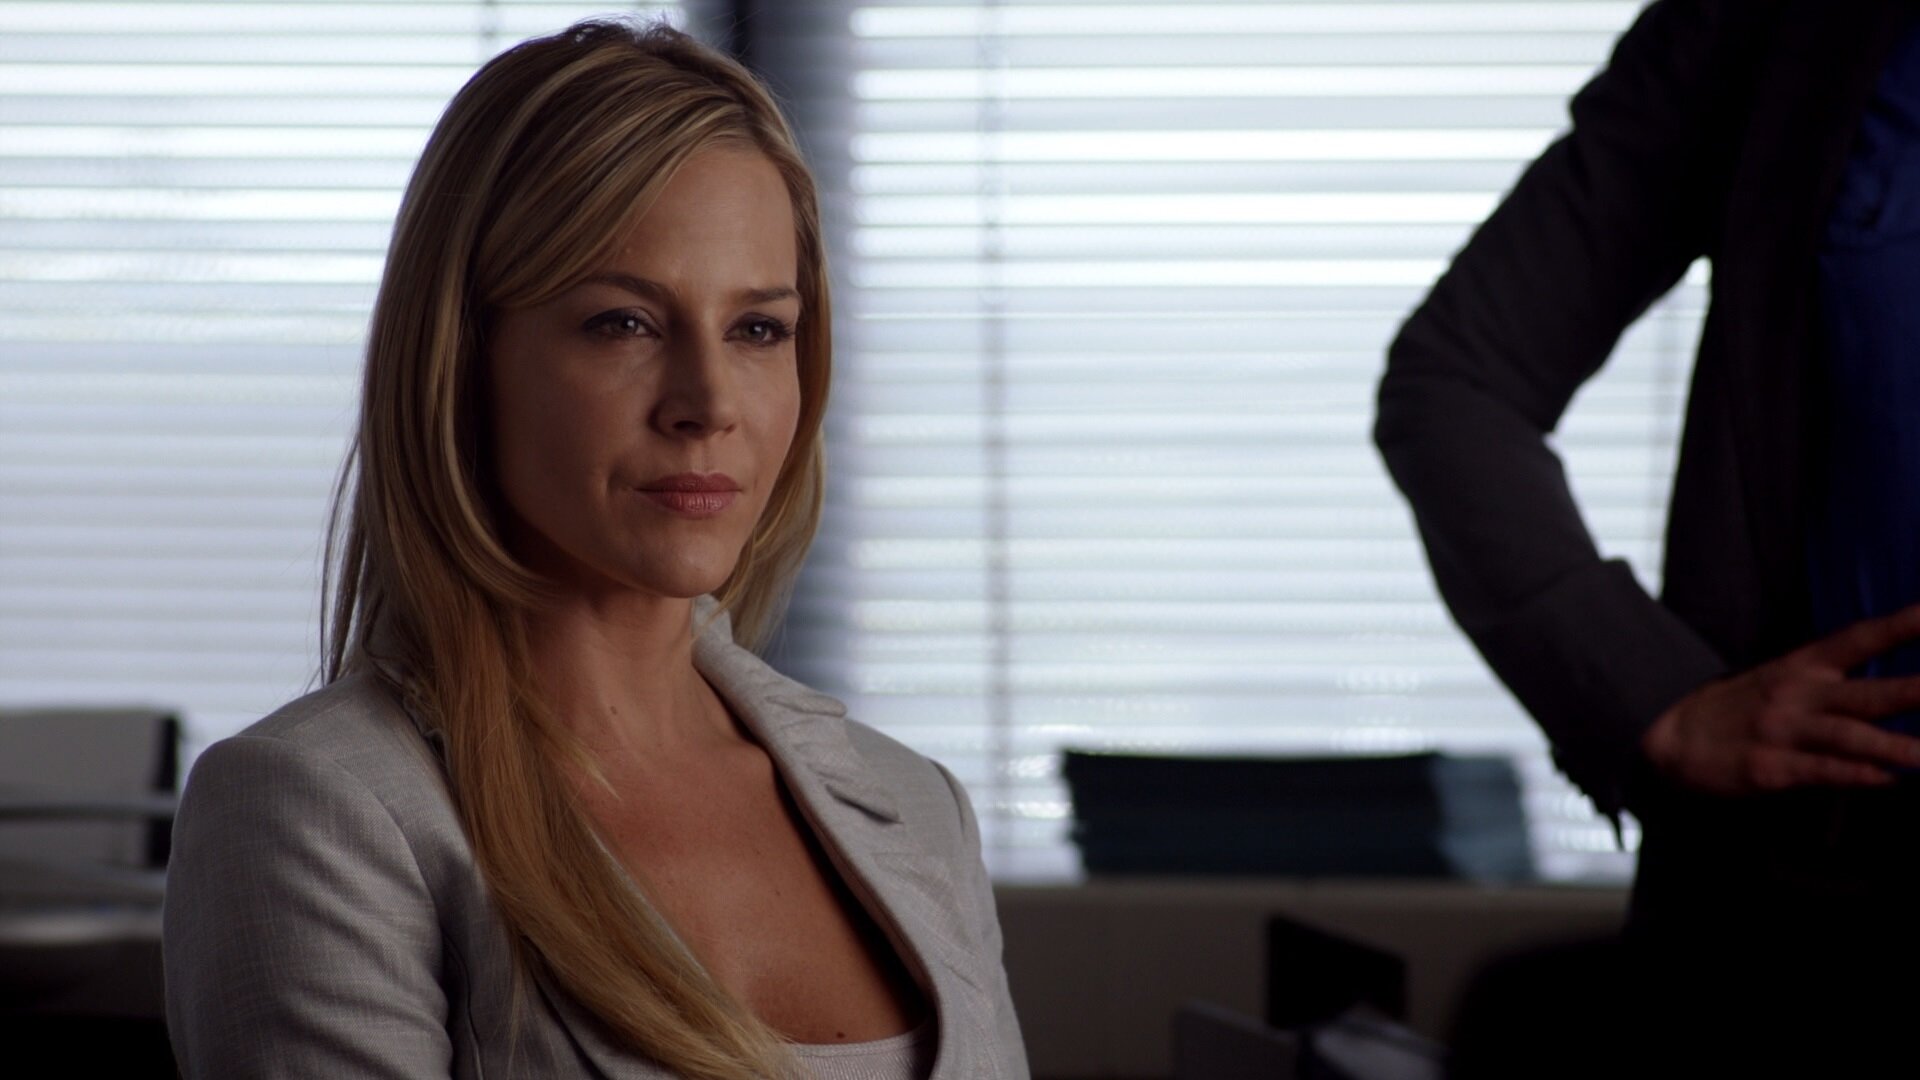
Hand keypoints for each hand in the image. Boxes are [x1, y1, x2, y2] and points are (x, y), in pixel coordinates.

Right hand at [1641, 603, 1919, 794]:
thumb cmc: (1735, 710)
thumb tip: (1891, 686)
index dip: (1901, 626)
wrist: (1668, 737)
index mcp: (1802, 666)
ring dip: (1897, 747)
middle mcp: (1797, 694)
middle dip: (1917, 691)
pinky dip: (1857, 775)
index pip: (1860, 639)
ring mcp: (1783, 731)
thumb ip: (1831, 681)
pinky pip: (1821, 771)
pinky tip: (1889, 779)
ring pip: (1850, 736)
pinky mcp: (1769, 768)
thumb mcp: (1780, 679)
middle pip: (1870, 693)